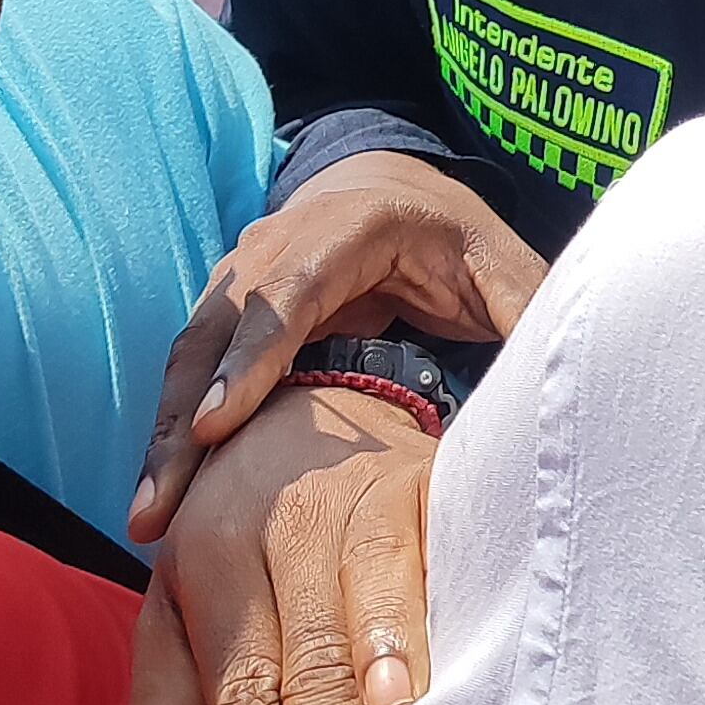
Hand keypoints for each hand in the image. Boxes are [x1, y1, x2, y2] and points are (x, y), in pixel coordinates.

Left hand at [77, 383, 434, 704]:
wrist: (317, 403)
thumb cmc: (245, 541)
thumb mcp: (183, 617)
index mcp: (215, 558)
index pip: (241, 689)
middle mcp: (289, 522)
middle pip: (310, 660)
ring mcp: (370, 496)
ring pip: (381, 605)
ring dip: (394, 696)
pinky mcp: (440, 482)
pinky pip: (450, 560)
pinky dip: (458, 622)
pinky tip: (473, 679)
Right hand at [127, 148, 542, 540]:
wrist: (391, 185)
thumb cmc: (450, 235)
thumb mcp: (500, 262)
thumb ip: (525, 307)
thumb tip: (557, 375)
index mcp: (346, 227)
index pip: (288, 292)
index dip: (254, 357)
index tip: (219, 422)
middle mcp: (274, 244)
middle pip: (218, 332)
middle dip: (186, 419)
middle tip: (161, 504)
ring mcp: (238, 276)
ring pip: (188, 357)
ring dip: (163, 437)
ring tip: (147, 519)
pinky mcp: (223, 312)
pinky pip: (189, 372)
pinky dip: (171, 431)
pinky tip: (160, 498)